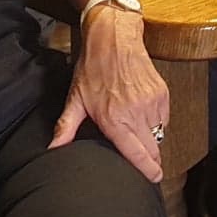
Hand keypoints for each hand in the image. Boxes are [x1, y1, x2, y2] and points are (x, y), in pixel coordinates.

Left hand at [52, 6, 168, 181]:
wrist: (114, 37)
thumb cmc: (93, 67)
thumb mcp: (75, 98)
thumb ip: (66, 128)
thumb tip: (53, 149)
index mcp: (116, 119)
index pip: (138, 154)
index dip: (147, 170)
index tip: (153, 178)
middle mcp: (137, 113)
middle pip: (153, 150)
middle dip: (151, 160)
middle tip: (147, 166)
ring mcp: (152, 103)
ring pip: (159, 134)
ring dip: (151, 139)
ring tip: (136, 132)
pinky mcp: (162, 94)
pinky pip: (163, 119)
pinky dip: (156, 122)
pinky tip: (142, 115)